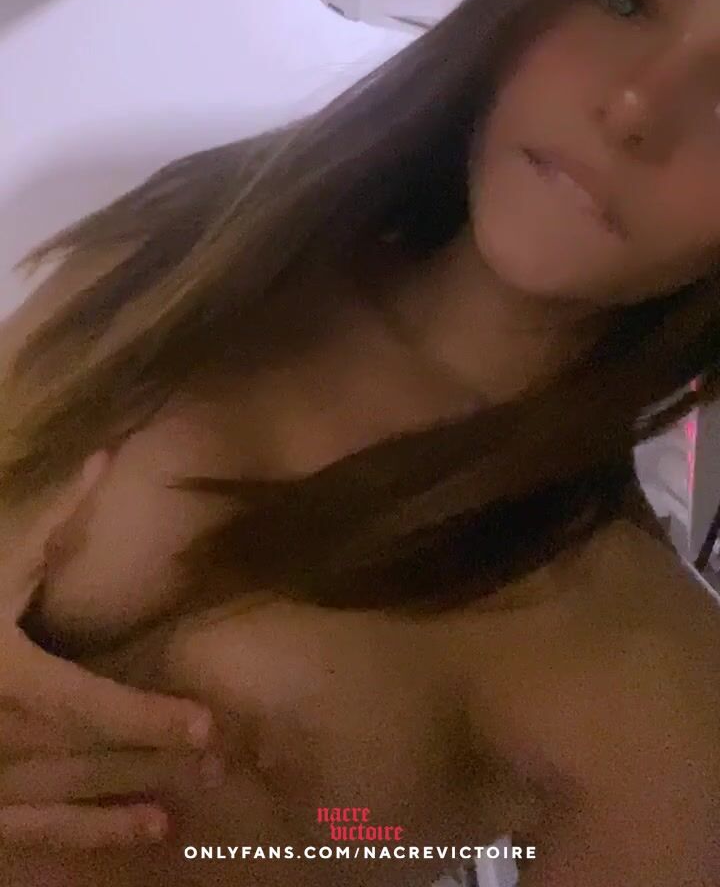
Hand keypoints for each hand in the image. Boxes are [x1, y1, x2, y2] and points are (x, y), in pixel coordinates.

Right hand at [0, 452, 218, 845]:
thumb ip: (47, 523)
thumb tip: (102, 459)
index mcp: (5, 676)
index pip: (87, 704)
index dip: (147, 717)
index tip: (204, 723)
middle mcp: (0, 735)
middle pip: (91, 754)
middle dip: (158, 758)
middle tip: (226, 760)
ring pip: (71, 799)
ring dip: (134, 798)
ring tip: (196, 796)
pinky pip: (41, 834)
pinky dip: (93, 836)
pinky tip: (148, 830)